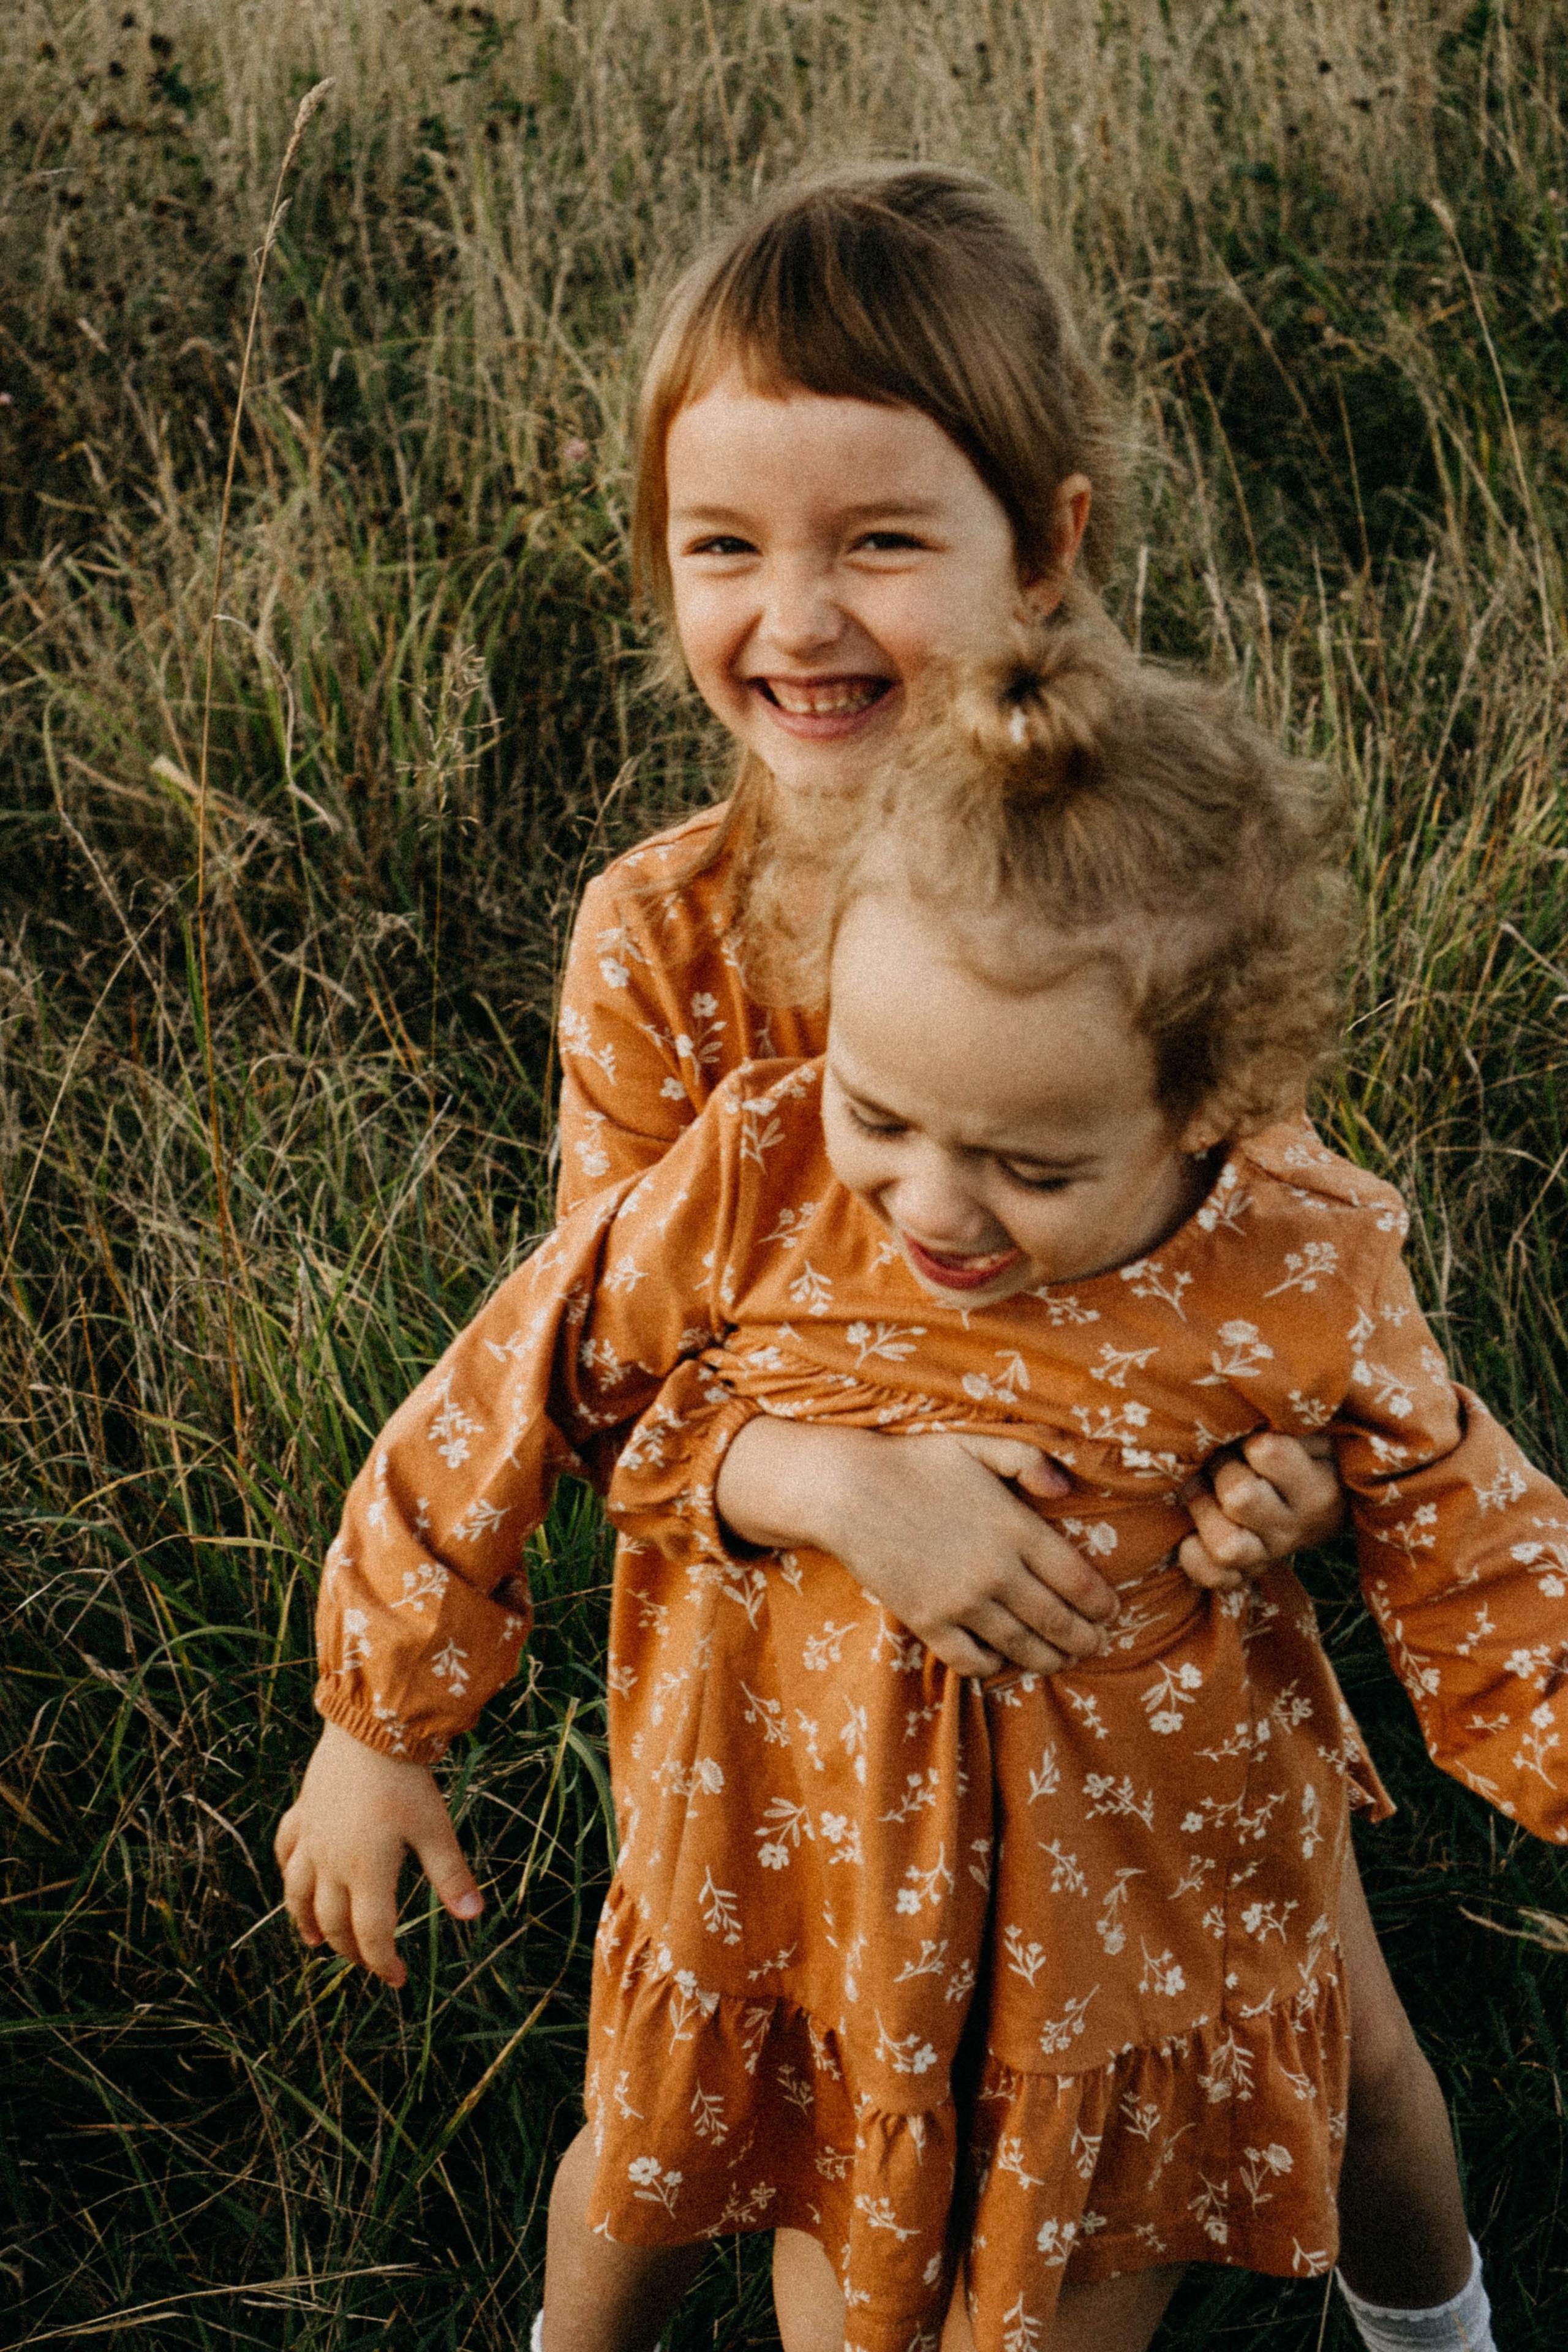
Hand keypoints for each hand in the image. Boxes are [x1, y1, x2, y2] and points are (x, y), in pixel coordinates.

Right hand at [274, 1719, 483, 1986]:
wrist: (368, 1729)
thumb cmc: (406, 1780)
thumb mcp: (435, 1829)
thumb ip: (451, 1875)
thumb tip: (473, 1916)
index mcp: (366, 1872)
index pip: (371, 1934)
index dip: (383, 1962)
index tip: (398, 1978)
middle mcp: (331, 1862)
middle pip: (333, 1922)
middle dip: (350, 1950)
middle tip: (368, 1961)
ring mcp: (311, 1838)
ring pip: (298, 1894)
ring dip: (307, 1922)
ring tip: (316, 1941)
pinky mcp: (302, 1813)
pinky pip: (286, 1851)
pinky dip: (288, 1872)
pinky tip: (295, 1880)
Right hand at [715, 1417, 1117, 1679]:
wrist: (847, 1490)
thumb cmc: (916, 1463)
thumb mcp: (977, 1445)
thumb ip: (1028, 1461)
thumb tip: (1067, 1491)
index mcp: (1016, 1528)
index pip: (1079, 1581)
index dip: (1103, 1604)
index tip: (1112, 1611)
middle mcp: (996, 1571)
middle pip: (1059, 1623)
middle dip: (1087, 1640)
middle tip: (1096, 1644)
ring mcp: (961, 1601)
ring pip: (1023, 1648)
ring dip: (1050, 1659)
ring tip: (1060, 1658)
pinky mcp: (928, 1621)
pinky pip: (973, 1661)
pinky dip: (995, 1665)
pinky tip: (1002, 1656)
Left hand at [1177, 1430, 1344, 1592]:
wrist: (1322, 1506)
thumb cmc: (1309, 1451)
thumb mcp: (1316, 1430)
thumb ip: (1291, 1417)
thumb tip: (1257, 1399)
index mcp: (1318, 1488)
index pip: (1268, 1452)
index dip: (1250, 1439)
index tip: (1254, 1437)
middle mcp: (1294, 1528)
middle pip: (1239, 1497)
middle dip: (1221, 1469)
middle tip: (1223, 1459)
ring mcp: (1267, 1555)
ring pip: (1226, 1546)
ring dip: (1203, 1511)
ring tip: (1203, 1490)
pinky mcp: (1243, 1573)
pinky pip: (1212, 1576)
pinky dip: (1194, 1556)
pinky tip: (1193, 1531)